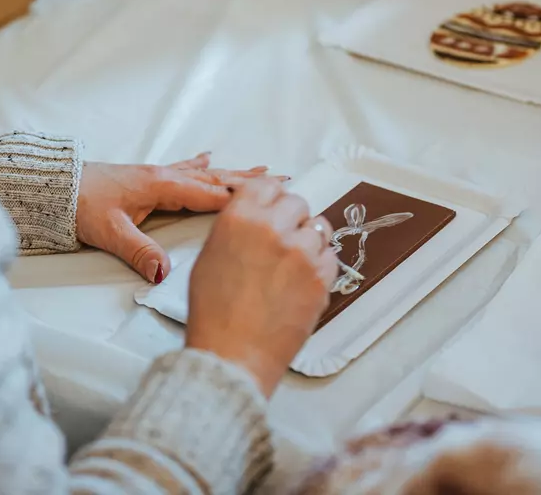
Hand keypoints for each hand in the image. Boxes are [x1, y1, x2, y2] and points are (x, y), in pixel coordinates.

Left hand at [77, 153, 272, 282]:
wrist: (56, 187)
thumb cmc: (80, 206)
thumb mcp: (111, 233)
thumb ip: (139, 252)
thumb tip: (162, 274)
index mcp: (162, 186)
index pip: (210, 194)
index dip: (242, 198)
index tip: (273, 199)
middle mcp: (165, 176)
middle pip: (215, 179)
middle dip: (249, 180)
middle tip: (282, 177)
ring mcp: (157, 174)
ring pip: (204, 174)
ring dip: (232, 172)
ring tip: (260, 168)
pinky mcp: (148, 177)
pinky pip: (184, 169)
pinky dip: (202, 166)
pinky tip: (209, 157)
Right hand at [185, 178, 337, 396]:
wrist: (233, 354)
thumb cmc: (214, 313)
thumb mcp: (209, 257)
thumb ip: (236, 227)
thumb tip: (256, 215)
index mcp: (239, 218)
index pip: (267, 186)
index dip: (270, 197)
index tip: (273, 207)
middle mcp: (272, 228)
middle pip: (297, 203)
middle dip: (291, 219)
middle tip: (282, 241)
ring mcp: (300, 252)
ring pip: (318, 228)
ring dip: (308, 241)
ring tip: (292, 266)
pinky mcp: (321, 277)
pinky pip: (330, 256)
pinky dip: (320, 266)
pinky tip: (301, 282)